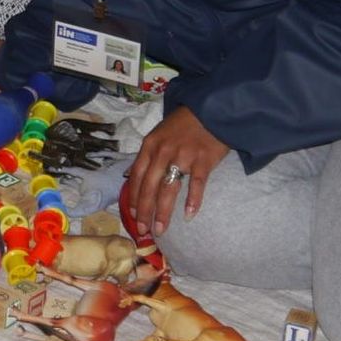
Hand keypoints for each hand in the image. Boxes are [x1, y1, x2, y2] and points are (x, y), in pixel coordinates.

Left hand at [128, 105, 231, 236]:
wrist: (209, 110)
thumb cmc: (182, 125)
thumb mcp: (157, 135)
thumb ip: (146, 156)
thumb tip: (130, 175)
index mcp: (149, 146)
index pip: (137, 176)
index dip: (134, 198)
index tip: (133, 215)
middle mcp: (163, 152)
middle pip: (150, 187)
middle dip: (145, 211)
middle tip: (144, 230)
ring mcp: (183, 156)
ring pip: (169, 189)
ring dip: (163, 212)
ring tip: (161, 229)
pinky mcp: (203, 159)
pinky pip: (196, 184)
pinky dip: (193, 200)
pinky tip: (189, 216)